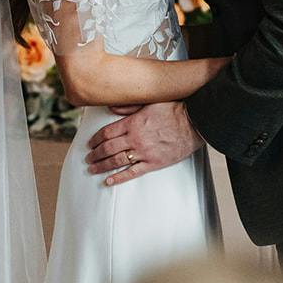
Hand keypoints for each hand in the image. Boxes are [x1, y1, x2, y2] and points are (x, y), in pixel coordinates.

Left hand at [86, 102, 203, 185]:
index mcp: (132, 123)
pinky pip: (132, 172)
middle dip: (95, 154)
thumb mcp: (149, 102)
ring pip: (116, 161)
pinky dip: (119, 177)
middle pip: (108, 148)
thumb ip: (129, 106)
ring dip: (101, 166)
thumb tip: (111, 108)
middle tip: (88, 158)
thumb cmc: (174, 110)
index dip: (95, 139)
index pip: (106, 133)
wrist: (194, 123)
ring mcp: (143, 152)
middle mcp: (135, 138)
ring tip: (92, 168)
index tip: (90, 143)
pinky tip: (109, 181)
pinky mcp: (153, 163)